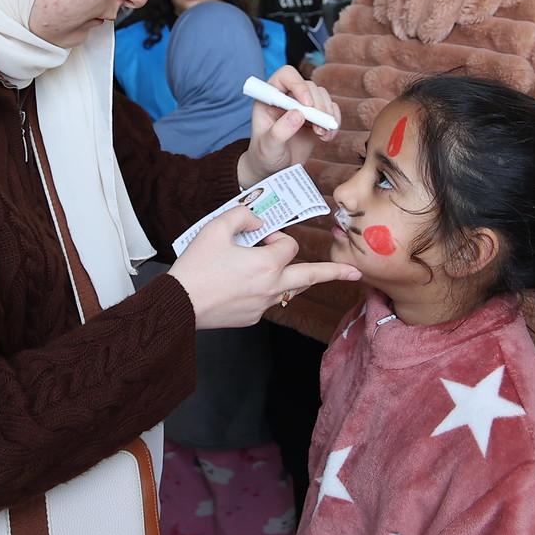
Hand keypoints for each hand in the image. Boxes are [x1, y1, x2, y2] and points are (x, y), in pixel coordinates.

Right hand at [168, 211, 360, 328]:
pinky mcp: (252, 318)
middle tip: (355, 273)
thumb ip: (242, 216)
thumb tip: (259, 221)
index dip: (276, 236)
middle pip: (311, 276)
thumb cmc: (196, 266)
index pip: (289, 245)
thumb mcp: (215, 228)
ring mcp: (263, 306)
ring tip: (316, 276)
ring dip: (299, 280)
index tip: (259, 237)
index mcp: (267, 263)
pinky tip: (247, 286)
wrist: (179, 305)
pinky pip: (269, 301)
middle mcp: (272, 287)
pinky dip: (266, 291)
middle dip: (335, 273)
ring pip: (292, 290)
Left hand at [238, 66, 339, 185]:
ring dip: (327, 114)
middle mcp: (287, 97)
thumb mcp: (268, 146)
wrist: (274, 170)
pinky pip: (331, 110)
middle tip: (318, 126)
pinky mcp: (315, 117)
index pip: (286, 75)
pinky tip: (327, 137)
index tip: (307, 105)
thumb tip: (298, 114)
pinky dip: (334, 122)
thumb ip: (280, 131)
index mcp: (269, 97)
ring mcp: (302, 106)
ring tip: (321, 134)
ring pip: (322, 96)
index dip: (298, 85)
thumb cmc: (265, 156)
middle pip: (309, 85)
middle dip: (318, 105)